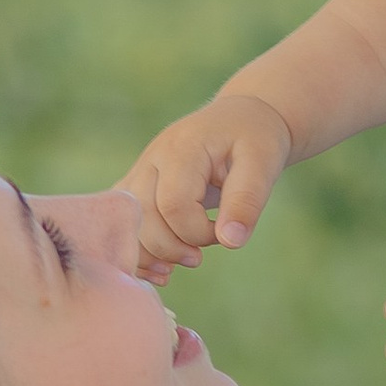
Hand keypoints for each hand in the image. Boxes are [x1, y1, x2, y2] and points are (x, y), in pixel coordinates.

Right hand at [122, 89, 294, 280]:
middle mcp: (152, 159)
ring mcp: (140, 172)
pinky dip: (138, 248)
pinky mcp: (137, 186)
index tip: (222, 233)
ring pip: (126, 223)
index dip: (196, 232)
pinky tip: (163, 267)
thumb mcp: (263, 163)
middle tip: (200, 256)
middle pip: (142, 217)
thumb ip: (247, 201)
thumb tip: (230, 242)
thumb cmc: (254, 138)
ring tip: (184, 261)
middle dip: (171, 248)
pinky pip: (122, 221)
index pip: (173, 205)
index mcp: (181, 149)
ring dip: (150, 253)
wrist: (241, 118)